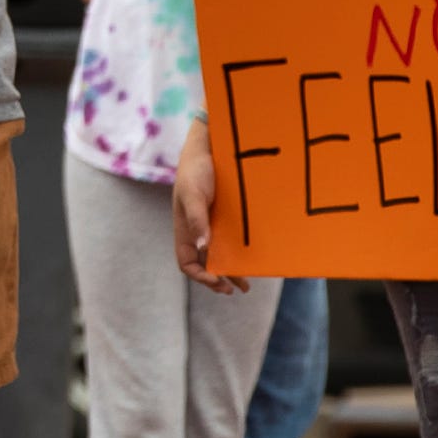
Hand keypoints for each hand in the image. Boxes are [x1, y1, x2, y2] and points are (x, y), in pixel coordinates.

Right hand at [173, 120, 248, 293]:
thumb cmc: (195, 170)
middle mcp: (198, 231)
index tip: (217, 280)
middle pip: (204, 263)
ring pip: (219, 255)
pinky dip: (239, 252)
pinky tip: (252, 258)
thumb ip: (197, 219)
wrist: (210, 147)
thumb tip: (202, 247)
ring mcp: (213, 225)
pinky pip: (232, 240)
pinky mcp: (227, 217)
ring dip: (230, 270)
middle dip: (217, 279)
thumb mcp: (193, 194)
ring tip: (245, 285)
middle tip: (233, 289)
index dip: (199, 275)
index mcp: (184, 230)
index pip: (186, 262)